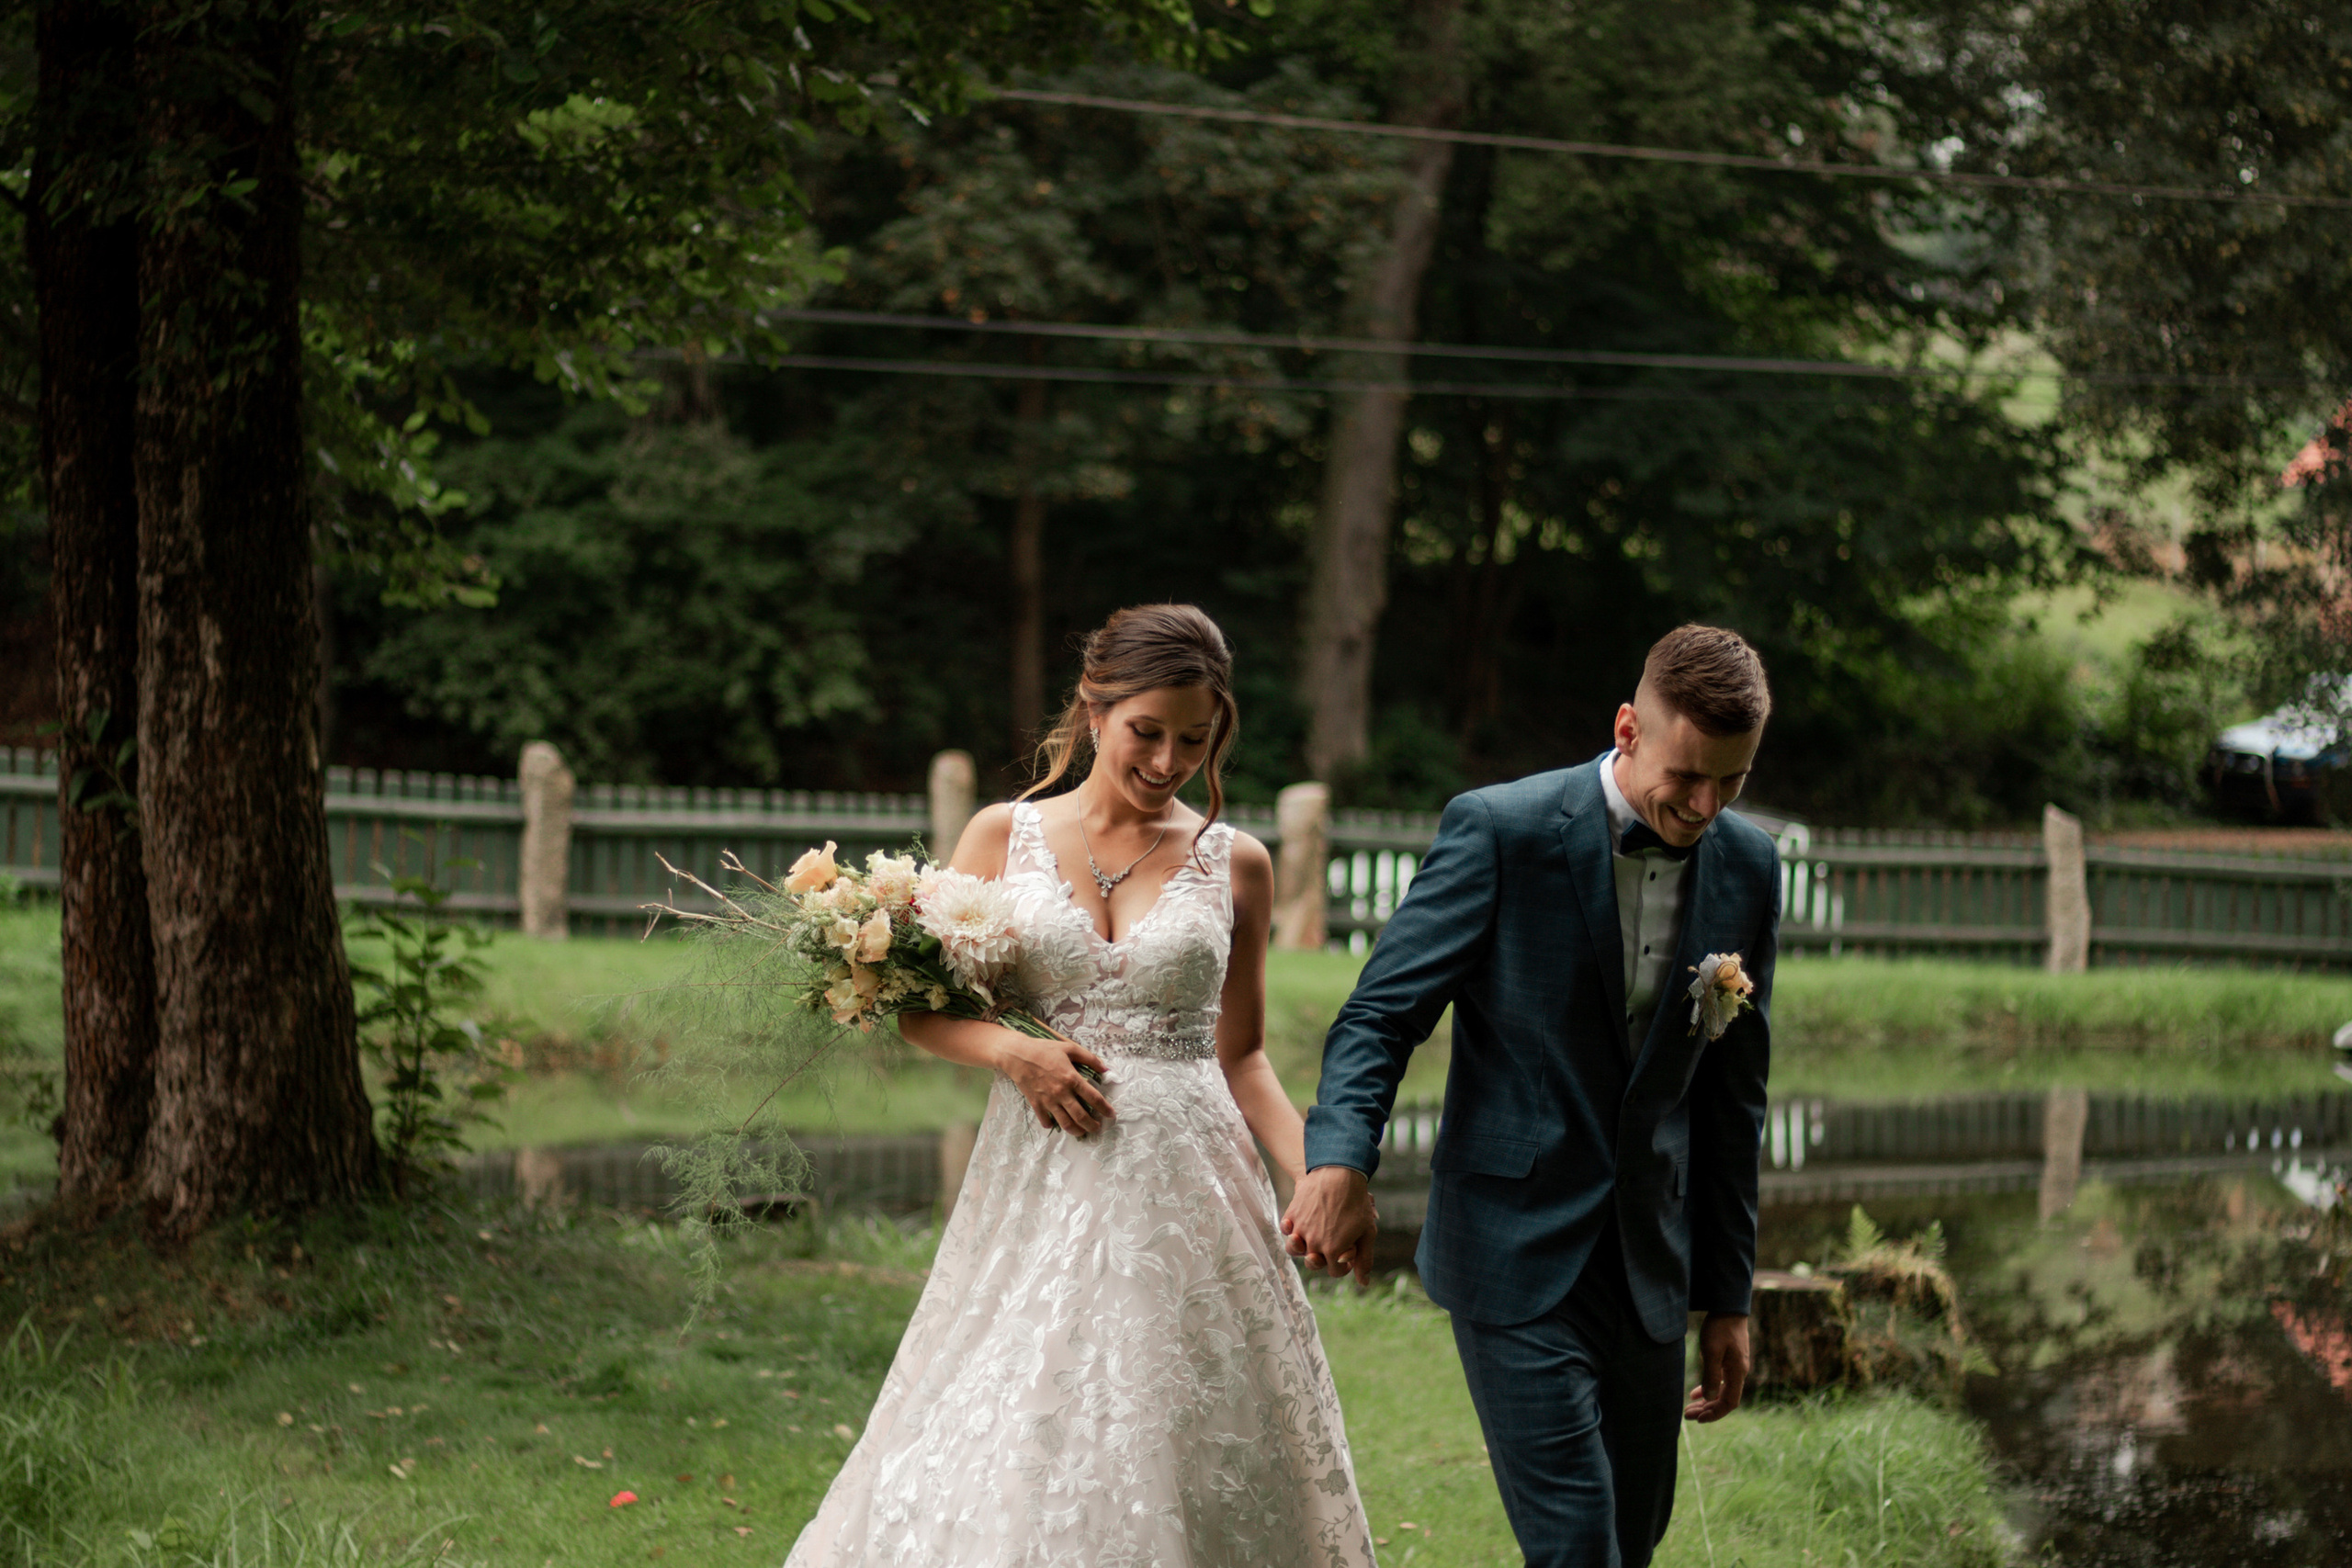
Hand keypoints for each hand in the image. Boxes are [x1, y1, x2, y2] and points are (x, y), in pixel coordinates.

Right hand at [996, 1031, 1115, 1136]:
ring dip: (1076, 1130)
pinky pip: (1045, 1120)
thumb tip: (1105, 1068)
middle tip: (1097, 1128)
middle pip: (1081, 1116)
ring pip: (1065, 1122)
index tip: (1111, 1115)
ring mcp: (1048, 1100)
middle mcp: (1061, 1093)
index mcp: (1072, 1078)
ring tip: (1082, 1132)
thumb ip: (1089, 1058)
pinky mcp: (1036, 1104)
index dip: (1105, 1108)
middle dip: (1092, 1125)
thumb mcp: (1069, 1048)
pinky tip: (1055, 1124)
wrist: (1017, 1055)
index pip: (1094, 1098)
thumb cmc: (1043, 1049)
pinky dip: (1051, 1125)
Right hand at [1280, 1165, 1378, 1286]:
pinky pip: (1286, 1229)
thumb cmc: (1356, 1203)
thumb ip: (1364, 1259)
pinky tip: (1297, 1225)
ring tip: (1307, 1240)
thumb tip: (1363, 1283)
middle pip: (1313, 1263)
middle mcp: (1313, 1243)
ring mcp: (1300, 1229)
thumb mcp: (1366, 1232)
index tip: (1347, 1253)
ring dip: (1300, 1248)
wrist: (1339, 1172)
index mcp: (1333, 1251)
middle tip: (1330, 1246)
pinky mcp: (1292, 1214)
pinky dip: (1289, 1229)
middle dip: (1323, 1258)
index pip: (1334, 1271)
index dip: (1342, 1265)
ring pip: (1293, 1249)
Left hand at [1684, 1312, 1749, 1421]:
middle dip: (1707, 1410)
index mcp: (1737, 1373)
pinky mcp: (1729, 1360)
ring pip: (1721, 1391)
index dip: (1714, 1414)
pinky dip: (1708, 1389)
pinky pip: (1720, 1381)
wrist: (1729, 1308)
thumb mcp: (1712, 1351)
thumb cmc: (1720, 1327)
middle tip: (1688, 1416)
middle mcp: (1739, 1373)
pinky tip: (1696, 1393)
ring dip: (1706, 1401)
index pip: (1729, 1403)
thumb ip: (1710, 1375)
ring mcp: (1735, 1367)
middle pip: (1724, 1399)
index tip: (1698, 1419)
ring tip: (1690, 1408)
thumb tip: (1708, 1398)